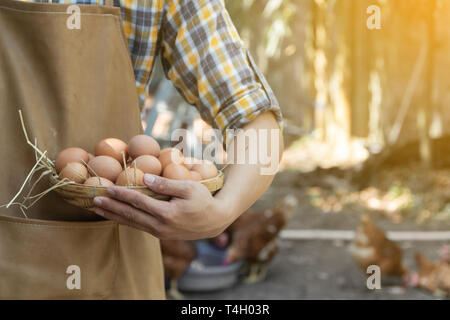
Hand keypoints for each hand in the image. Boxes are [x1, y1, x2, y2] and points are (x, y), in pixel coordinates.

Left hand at [92, 174, 234, 239]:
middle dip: (111, 207)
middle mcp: (161, 226)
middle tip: (94, 200)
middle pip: (130, 215)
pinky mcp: (161, 234)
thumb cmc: (204, 200)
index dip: (122, 195)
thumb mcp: (189, 188)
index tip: (108, 188)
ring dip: (114, 216)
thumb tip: (144, 177)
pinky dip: (126, 221)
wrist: (214, 221)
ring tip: (99, 209)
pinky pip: (139, 227)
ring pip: (132, 223)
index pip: (139, 202)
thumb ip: (166, 183)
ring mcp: (160, 232)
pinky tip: (116, 216)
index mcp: (167, 213)